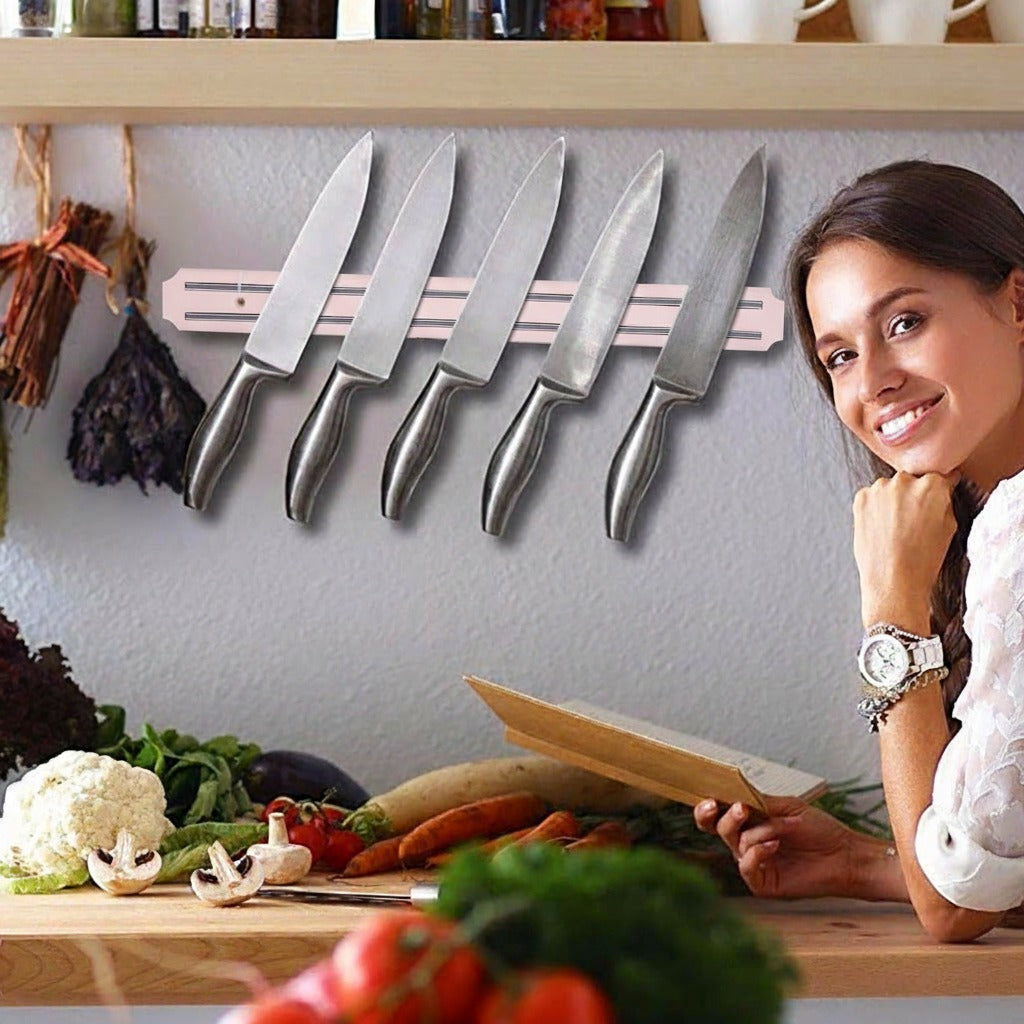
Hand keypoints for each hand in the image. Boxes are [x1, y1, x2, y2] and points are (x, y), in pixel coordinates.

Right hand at [693, 796, 866, 899]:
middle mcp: (746, 843)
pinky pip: (745, 867)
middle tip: (733, 808)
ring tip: (778, 828)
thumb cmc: (820, 829)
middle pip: (717, 828)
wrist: (845, 854)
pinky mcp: (762, 883)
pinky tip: (774, 845)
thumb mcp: (788, 807)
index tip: (711, 798)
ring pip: (734, 843)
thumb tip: (733, 796)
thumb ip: (759, 802)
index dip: (707, 808)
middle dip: (721, 817)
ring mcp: (753, 863)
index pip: (717, 815)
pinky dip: (757, 852)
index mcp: (749, 823)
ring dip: (755, 832)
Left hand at [853, 471, 958, 627]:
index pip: (939, 476)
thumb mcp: (950, 527)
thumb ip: (945, 501)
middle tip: (913, 520)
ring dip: (892, 500)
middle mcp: (904, 481)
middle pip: (911, 481)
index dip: (938, 489)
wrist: (893, 581)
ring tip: (895, 528)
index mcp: (932, 485)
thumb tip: (944, 487)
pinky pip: (871, 497)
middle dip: (913, 495)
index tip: (936, 496)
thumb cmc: (925, 559)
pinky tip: (881, 528)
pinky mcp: (860, 499)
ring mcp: (879, 488)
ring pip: (889, 488)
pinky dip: (875, 508)